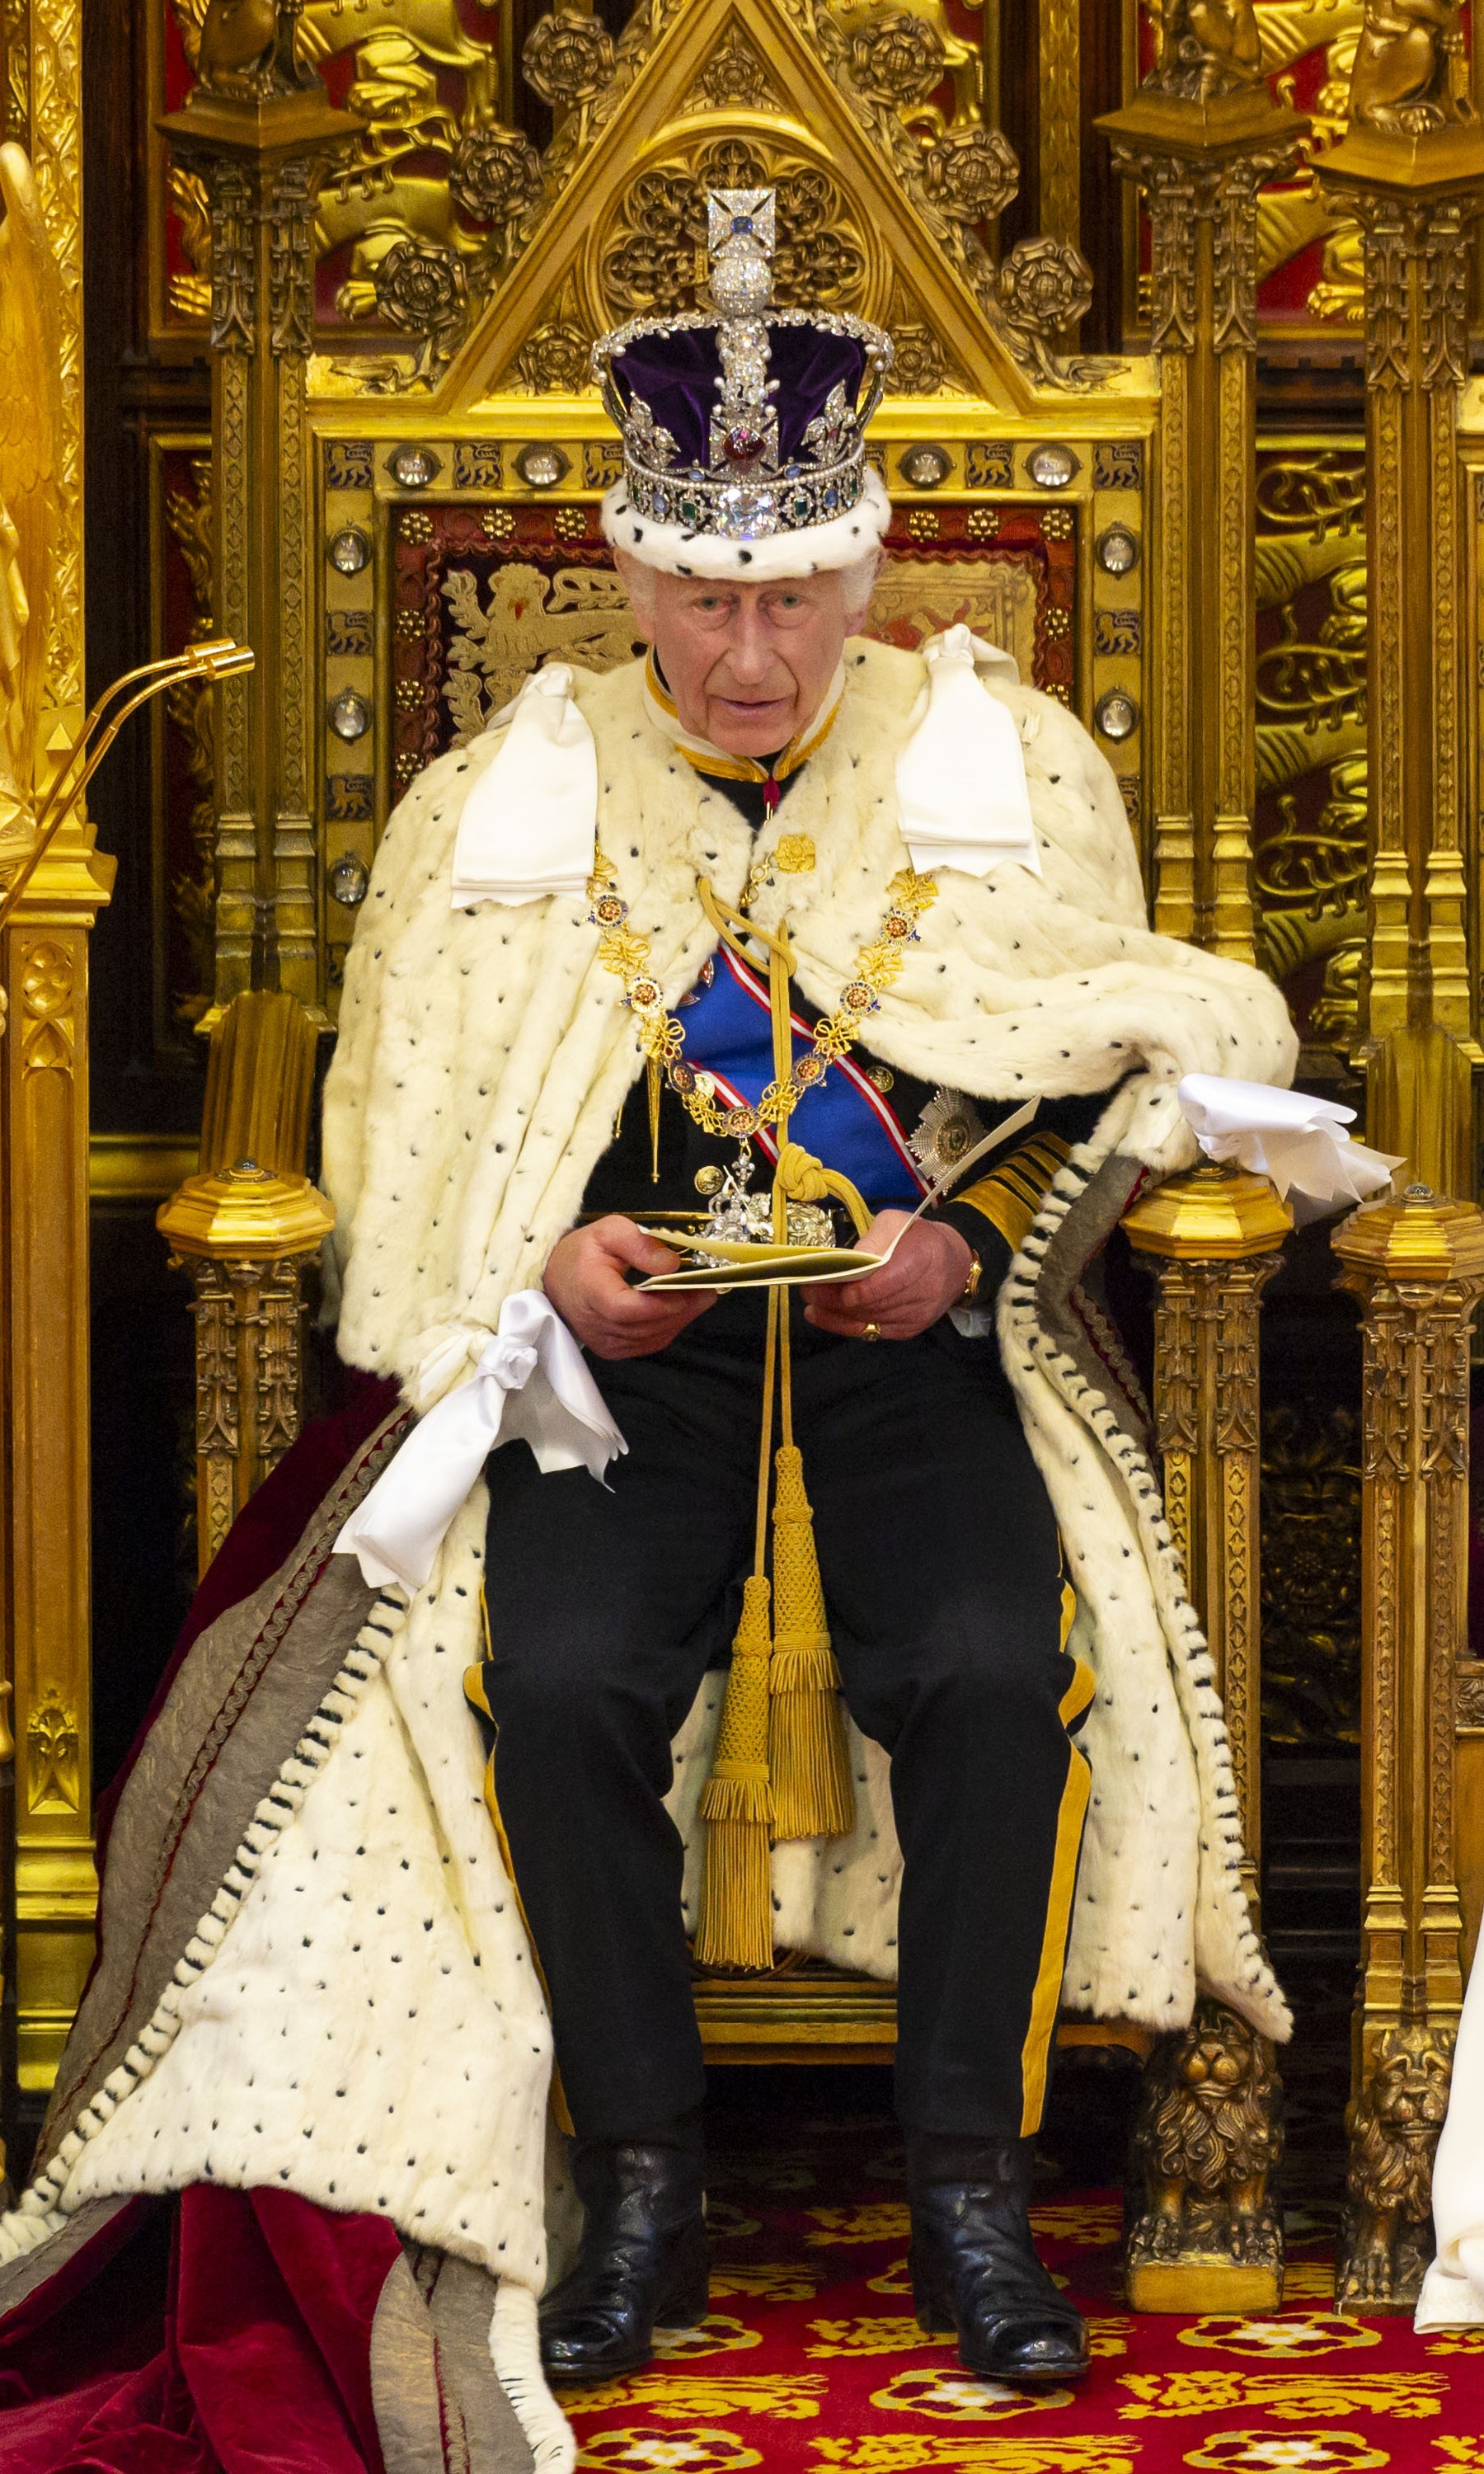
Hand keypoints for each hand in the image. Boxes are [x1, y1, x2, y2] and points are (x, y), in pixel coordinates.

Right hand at [542, 1215, 717, 1359]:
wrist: (559, 1279)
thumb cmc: (583, 1253)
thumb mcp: (609, 1231)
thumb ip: (640, 1244)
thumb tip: (671, 1264)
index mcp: (591, 1293)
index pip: (626, 1308)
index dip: (660, 1303)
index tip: (687, 1289)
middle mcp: (596, 1325)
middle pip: (645, 1326)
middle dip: (681, 1309)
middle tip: (708, 1290)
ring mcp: (605, 1343)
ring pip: (651, 1337)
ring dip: (679, 1319)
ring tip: (701, 1297)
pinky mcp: (613, 1350)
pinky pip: (648, 1344)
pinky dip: (667, 1328)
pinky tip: (680, 1310)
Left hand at [803, 1212, 971, 1340]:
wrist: (955, 1264)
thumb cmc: (919, 1237)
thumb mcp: (897, 1222)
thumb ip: (873, 1240)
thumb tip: (846, 1260)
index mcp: (921, 1259)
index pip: (884, 1283)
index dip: (853, 1289)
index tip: (823, 1282)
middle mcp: (923, 1293)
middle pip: (872, 1304)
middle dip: (835, 1300)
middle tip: (807, 1291)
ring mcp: (917, 1316)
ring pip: (870, 1321)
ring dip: (836, 1316)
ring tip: (811, 1305)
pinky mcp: (910, 1330)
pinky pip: (874, 1332)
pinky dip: (847, 1326)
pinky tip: (826, 1317)